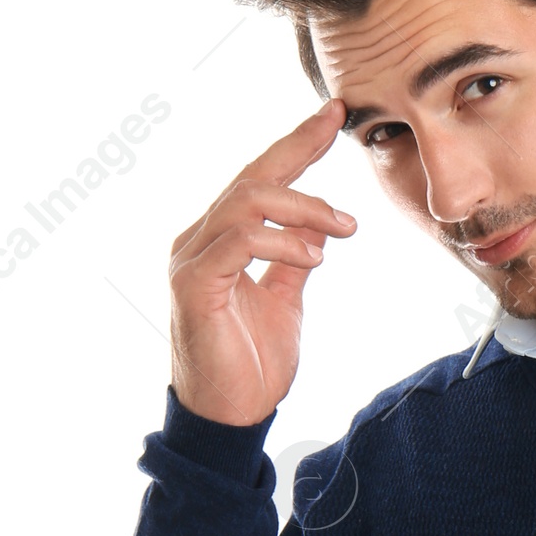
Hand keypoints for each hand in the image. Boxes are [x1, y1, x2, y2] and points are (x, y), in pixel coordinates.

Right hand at [168, 100, 356, 426]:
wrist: (230, 419)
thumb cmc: (251, 366)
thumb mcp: (284, 301)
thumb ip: (293, 261)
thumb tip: (317, 229)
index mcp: (219, 240)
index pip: (260, 179)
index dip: (296, 144)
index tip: (334, 115)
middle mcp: (199, 241)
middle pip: (251, 177)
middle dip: (299, 149)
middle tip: (342, 136)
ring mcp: (191, 260)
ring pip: (246, 203)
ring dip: (303, 208)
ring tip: (344, 228)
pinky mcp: (194, 285)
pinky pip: (239, 242)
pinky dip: (281, 241)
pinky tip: (315, 255)